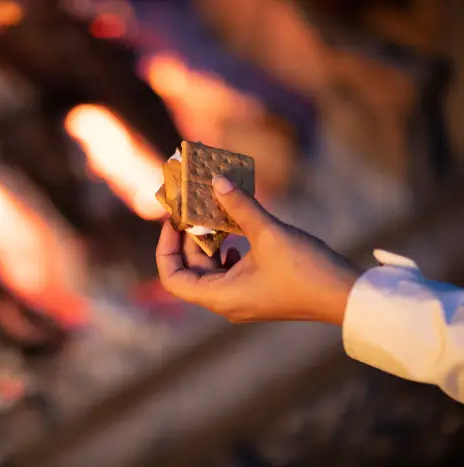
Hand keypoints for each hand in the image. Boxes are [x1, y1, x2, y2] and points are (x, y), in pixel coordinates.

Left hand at [155, 176, 362, 324]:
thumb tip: (216, 181)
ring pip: (210, 271)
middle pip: (190, 272)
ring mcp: (241, 300)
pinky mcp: (256, 294)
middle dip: (189, 239)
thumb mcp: (269, 233)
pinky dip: (226, 253)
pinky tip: (236, 236)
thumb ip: (240, 207)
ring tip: (213, 216)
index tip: (173, 222)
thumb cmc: (306, 270)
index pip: (173, 278)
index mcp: (221, 296)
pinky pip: (228, 273)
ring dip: (209, 244)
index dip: (166, 248)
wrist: (345, 296)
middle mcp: (226, 303)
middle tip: (192, 208)